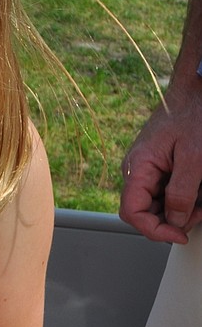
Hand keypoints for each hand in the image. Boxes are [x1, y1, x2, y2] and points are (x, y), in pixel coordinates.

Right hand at [119, 91, 201, 241]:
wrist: (194, 92)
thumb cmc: (192, 115)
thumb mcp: (193, 157)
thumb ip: (181, 192)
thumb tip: (174, 220)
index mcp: (138, 166)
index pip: (132, 213)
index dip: (155, 230)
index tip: (179, 234)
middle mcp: (137, 170)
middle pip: (144, 212)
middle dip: (172, 220)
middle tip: (198, 213)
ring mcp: (146, 169)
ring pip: (156, 205)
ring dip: (179, 210)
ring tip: (201, 199)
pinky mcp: (158, 167)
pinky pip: (164, 192)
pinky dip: (182, 197)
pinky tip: (197, 189)